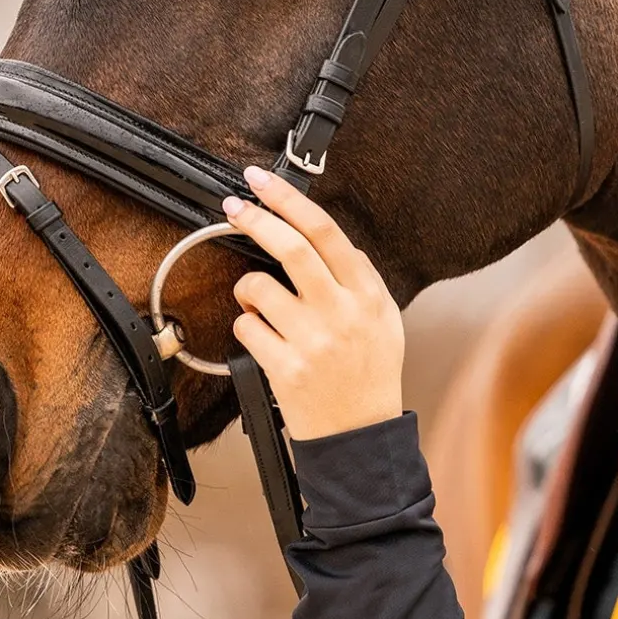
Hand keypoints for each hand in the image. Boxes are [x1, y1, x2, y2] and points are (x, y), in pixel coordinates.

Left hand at [223, 168, 404, 442]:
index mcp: (366, 294)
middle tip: (232, 205)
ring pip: (258, 287)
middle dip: (255, 218)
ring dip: (247, 287)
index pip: (325, 231)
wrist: (359, 436)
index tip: (262, 182)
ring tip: (256, 301)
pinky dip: (247, 325)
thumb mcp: (385, 320)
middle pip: (290, 247)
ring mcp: (313, 340)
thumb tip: (332, 242)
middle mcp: (341, 312)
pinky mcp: (285, 367)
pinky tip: (264, 338)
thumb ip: (361, 279)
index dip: (289, 199)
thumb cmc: (371, 375)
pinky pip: (246, 327)